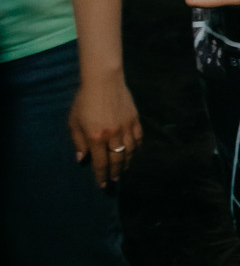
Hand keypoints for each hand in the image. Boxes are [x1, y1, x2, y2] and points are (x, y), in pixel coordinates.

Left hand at [69, 71, 141, 188]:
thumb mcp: (74, 122)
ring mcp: (126, 127)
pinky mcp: (135, 119)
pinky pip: (138, 138)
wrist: (103, 81)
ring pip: (130, 150)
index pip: (101, 163)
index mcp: (96, 137)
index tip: (102, 184)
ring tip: (123, 169)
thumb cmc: (84, 101)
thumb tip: (82, 159)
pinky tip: (133, 152)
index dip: (101, 176)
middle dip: (115, 172)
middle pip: (117, 160)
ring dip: (126, 162)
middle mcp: (112, 135)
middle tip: (114, 180)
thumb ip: (78, 142)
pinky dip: (137, 147)